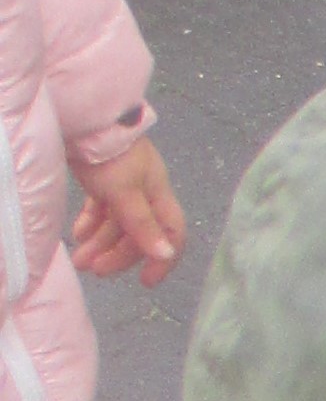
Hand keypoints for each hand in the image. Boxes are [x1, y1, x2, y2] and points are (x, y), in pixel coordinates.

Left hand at [69, 136, 182, 287]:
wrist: (85, 118)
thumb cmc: (111, 156)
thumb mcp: (126, 192)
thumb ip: (143, 224)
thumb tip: (166, 254)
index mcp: (158, 194)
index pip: (171, 232)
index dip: (163, 259)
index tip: (145, 281)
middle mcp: (144, 191)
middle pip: (138, 232)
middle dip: (117, 254)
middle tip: (95, 270)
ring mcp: (123, 183)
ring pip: (116, 222)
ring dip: (100, 243)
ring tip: (80, 260)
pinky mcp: (102, 177)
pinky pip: (102, 208)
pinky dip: (92, 223)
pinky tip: (78, 234)